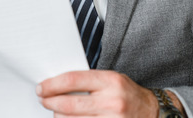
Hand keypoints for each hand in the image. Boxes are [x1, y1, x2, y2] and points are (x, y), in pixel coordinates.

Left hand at [36, 70, 159, 117]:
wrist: (151, 111)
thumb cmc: (125, 92)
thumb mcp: (110, 79)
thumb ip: (87, 80)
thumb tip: (56, 84)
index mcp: (110, 81)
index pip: (73, 80)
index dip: (52, 85)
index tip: (41, 87)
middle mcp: (112, 101)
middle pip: (69, 104)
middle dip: (50, 103)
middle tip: (42, 100)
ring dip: (58, 117)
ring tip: (55, 111)